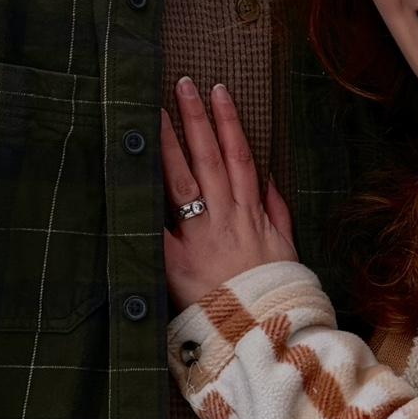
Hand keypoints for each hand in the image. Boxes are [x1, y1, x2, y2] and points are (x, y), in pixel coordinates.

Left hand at [162, 79, 297, 311]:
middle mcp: (226, 218)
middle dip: (196, 119)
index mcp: (252, 213)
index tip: (218, 92)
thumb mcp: (287, 248)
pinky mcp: (178, 263)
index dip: (229, 122)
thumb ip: (277, 212)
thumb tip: (268, 178)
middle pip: (210, 158)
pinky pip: (159, 229)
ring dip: (170, 144)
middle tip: (182, 85)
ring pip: (185, 182)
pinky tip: (130, 174)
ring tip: (157, 112)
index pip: (239, 156)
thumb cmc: (276, 293)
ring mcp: (202, 238)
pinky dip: (145, 204)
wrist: (264, 333)